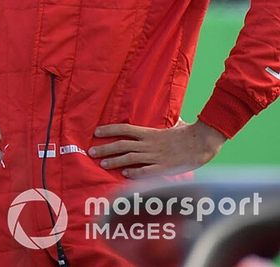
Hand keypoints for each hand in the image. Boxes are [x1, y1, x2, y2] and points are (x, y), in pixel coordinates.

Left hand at [90, 119, 225, 177]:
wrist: (203, 142)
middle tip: (91, 151)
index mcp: (149, 133)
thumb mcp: (176, 125)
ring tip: (102, 164)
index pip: (124, 129)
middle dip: (105, 148)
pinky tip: (125, 174)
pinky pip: (146, 170)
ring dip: (115, 161)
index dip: (109, 130)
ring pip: (130, 158)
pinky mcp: (164, 167)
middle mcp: (149, 144)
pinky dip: (135, 172)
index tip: (96, 132)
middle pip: (122, 145)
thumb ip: (171, 124)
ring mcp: (155, 156)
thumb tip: (178, 120)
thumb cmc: (190, 134)